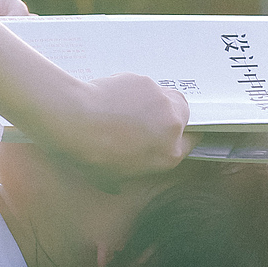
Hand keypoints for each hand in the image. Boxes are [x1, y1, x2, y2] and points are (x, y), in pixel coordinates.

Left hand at [52, 73, 194, 183]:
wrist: (76, 123)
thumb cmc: (91, 154)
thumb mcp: (111, 179)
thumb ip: (125, 177)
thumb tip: (116, 185)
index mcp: (170, 154)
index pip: (191, 142)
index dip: (177, 137)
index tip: (166, 133)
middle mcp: (173, 126)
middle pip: (184, 115)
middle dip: (168, 116)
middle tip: (146, 119)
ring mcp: (161, 100)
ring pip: (165, 97)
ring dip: (151, 101)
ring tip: (125, 108)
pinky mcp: (145, 81)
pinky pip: (145, 85)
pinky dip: (133, 90)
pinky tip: (113, 98)